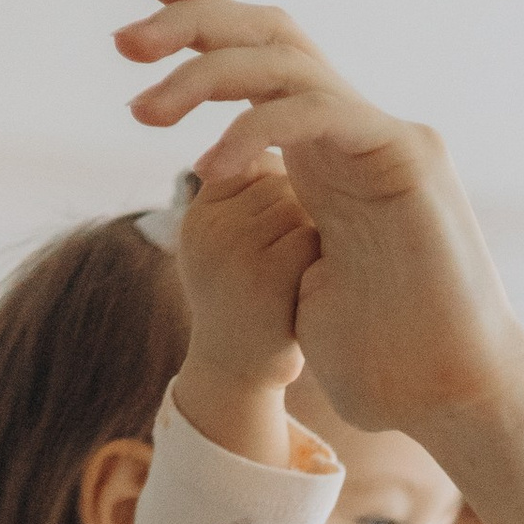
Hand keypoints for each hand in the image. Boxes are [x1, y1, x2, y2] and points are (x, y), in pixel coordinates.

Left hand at [116, 0, 523, 475]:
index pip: (261, 60)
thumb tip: (215, 210)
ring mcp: (386, 137)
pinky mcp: (407, 156)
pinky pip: (318, 111)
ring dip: (205, 71)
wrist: (453, 398)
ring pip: (286, 59)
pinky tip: (212, 169)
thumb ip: (267, 234)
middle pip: (269, 34)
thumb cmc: (385, 364)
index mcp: (325, 155)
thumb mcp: (297, 286)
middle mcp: (355, 132)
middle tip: (122, 43)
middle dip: (190, 19)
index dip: (204, 9)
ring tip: (144, 110)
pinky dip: (257, 129)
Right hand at [172, 150, 316, 398]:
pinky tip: (312, 285)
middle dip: (303, 213)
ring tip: (297, 274)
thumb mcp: (232, 241)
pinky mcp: (263, 274)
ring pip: (297, 202)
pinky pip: (310, 234)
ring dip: (315, 233)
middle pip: (281, 179)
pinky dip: (322, 257)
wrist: (240, 378)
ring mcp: (232, 249)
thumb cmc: (249, 304)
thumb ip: (250, 194)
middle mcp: (209, 226)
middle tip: (290, 262)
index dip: (283, 198)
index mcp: (201, 212)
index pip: (254, 161)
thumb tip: (298, 145)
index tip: (274, 241)